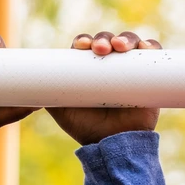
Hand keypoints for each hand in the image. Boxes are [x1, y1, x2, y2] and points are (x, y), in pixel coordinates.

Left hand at [49, 30, 163, 144]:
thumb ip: (48, 91)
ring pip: (129, 42)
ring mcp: (130, 67)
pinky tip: (145, 47)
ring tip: (120, 47)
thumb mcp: (60, 107)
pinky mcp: (150, 74)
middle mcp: (109, 63)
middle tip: (101, 48)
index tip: (82, 46)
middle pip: (107, 39)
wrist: (113, 146)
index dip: (83, 40)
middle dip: (104, 38)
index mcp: (88, 67)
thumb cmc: (85, 127)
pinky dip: (150, 45)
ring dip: (125, 38)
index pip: (86, 45)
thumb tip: (32, 77)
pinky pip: (152, 53)